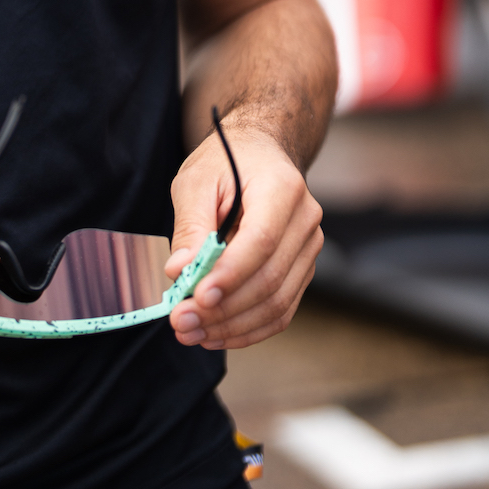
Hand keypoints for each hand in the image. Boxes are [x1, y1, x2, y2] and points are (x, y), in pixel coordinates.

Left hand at [164, 121, 322, 349]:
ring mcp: (309, 249)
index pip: (261, 241)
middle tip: (181, 322)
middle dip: (223, 309)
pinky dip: (248, 329)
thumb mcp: (197, 180)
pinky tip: (215, 335)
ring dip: (232, 326)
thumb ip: (190, 225)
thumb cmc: (226, 162)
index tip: (196, 297)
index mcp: (282, 189)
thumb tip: (180, 271)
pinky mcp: (302, 270)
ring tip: (190, 334)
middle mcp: (305, 221)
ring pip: (277, 303)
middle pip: (270, 279)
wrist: (260, 152)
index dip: (230, 274)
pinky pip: (281, 310)